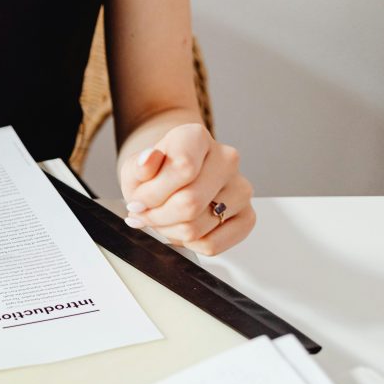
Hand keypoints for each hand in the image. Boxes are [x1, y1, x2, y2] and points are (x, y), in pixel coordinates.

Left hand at [118, 123, 254, 255]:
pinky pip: (212, 245)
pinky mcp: (247, 217)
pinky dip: (188, 244)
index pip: (182, 169)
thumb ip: (139, 167)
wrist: (172, 183)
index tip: (137, 201)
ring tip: (163, 220)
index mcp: (196, 137)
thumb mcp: (135, 169)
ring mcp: (241, 189)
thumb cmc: (155, 175)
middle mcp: (226, 159)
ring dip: (169, 232)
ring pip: (197, 228)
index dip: (152, 194)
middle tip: (146, 215)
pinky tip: (181, 229)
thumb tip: (148, 159)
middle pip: (189, 203)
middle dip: (157, 217)